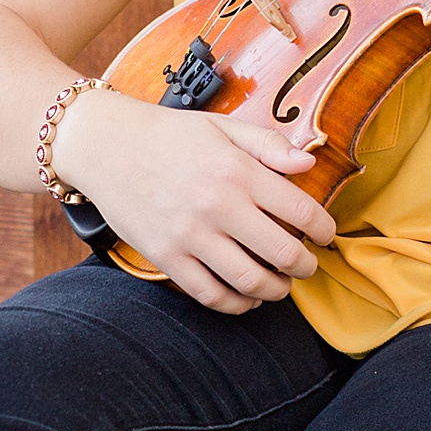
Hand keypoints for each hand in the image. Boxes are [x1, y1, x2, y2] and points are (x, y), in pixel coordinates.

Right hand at [52, 86, 337, 313]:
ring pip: (250, 281)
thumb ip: (269, 144)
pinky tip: (246, 297)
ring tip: (280, 285)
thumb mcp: (222, 126)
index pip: (301, 211)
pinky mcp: (166, 257)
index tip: (325, 235)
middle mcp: (218, 206)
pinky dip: (236, 304)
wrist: (106, 145)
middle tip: (306, 265)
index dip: (323, 229)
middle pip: (283, 254)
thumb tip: (310, 163)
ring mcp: (190, 236)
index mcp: (237, 171)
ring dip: (276, 291)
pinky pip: (210, 294)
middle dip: (305, 266)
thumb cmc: (168, 135)